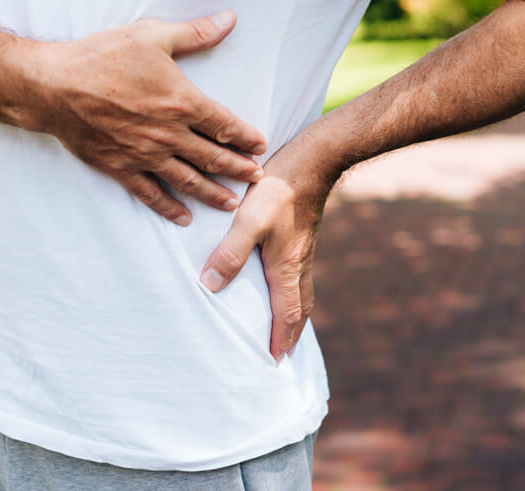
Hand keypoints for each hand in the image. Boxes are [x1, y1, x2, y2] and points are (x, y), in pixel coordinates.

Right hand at [30, 10, 267, 225]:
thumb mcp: (152, 35)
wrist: (52, 85)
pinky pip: (151, 193)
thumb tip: (230, 19)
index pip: (225, 124)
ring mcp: (145, 155)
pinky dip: (169, 207)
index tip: (260, 145)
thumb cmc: (102, 57)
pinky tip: (183, 217)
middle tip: (257, 177)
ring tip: (231, 203)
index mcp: (182, 102)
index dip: (246, 137)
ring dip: (213, 193)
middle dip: (239, 169)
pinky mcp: (120, 167)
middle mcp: (168, 134)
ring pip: (188, 181)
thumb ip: (195, 32)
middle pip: (213, 157)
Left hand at [199, 129, 336, 361]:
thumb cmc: (279, 189)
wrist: (314, 160)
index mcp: (286, 267)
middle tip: (282, 355)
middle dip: (291, 335)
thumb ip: (229, 252)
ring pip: (302, 291)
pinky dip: (294, 291)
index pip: (286, 314)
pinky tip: (283, 281)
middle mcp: (299, 263)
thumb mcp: (247, 220)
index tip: (273, 363)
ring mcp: (304, 249)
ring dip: (295, 314)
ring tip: (285, 327)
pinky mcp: (303, 235)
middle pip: (300, 309)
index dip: (278, 340)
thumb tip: (210, 285)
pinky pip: (301, 275)